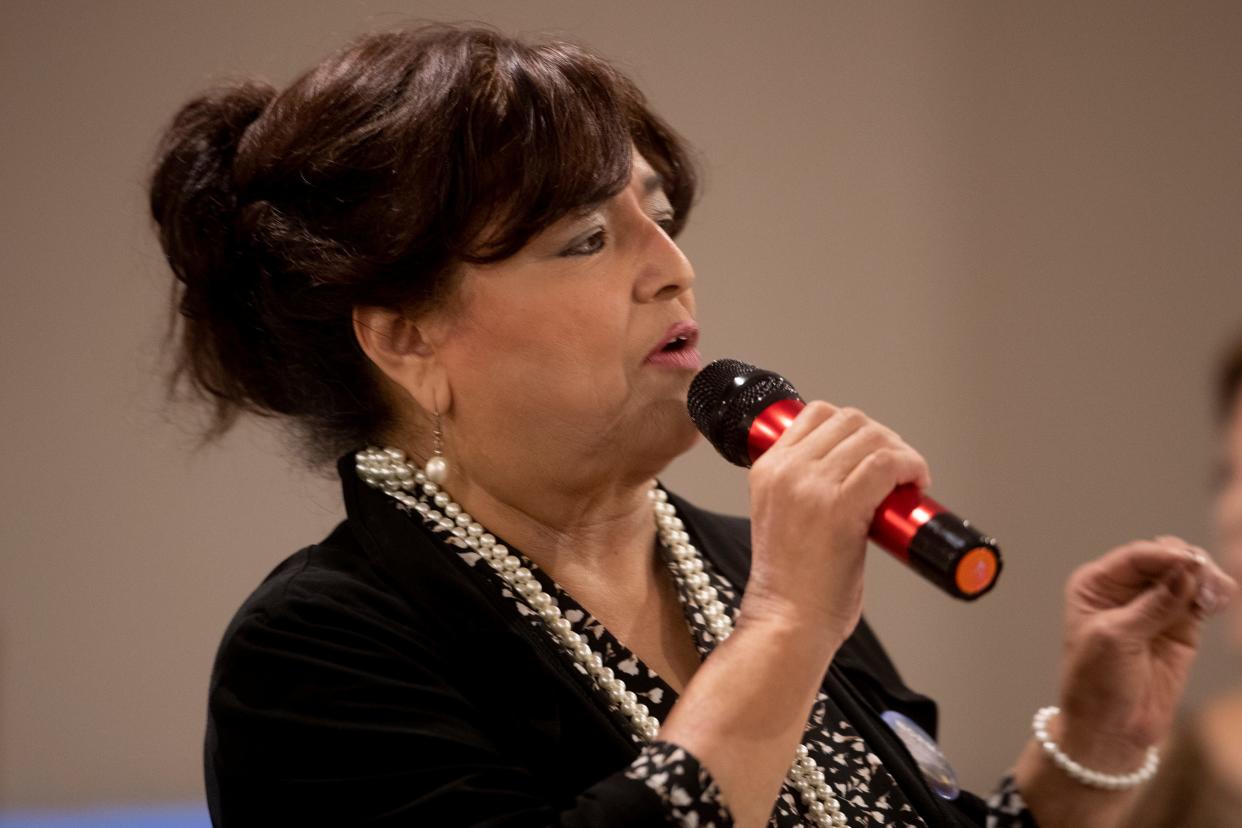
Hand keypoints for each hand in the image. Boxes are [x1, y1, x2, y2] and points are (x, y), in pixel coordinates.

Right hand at [739, 403, 930, 646]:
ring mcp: (810, 485)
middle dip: (882, 437)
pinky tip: (916, 483)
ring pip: (871, 437)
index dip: (855, 428)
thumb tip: (853, 474)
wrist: (786, 621)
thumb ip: (804, 488)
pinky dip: (910, 466)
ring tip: (909, 479)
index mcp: (766, 469)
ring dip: (901, 452)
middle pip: (849, 419)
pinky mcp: (840, 505)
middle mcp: (786, 470)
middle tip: (897, 468)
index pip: (816, 414)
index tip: (872, 451)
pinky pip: (886, 463)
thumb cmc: (791, 584)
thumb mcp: (781, 517)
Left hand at [1055, 536, 1237, 767]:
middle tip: (1207, 580)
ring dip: (1206, 578)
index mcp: (1096, 584)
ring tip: (1215, 594)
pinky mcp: (1180, 627)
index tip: (1191, 560)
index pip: (1136, 557)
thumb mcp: (1117, 638)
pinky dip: (1214, 595)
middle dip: (1189, 564)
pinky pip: (1201, 601)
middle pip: (1165, 560)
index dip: (1165, 554)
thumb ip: (1153, 605)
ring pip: (1188, 577)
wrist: (1110, 728)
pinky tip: (1219, 599)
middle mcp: (1124, 590)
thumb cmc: (1096, 681)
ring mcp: (1154, 607)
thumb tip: (1187, 569)